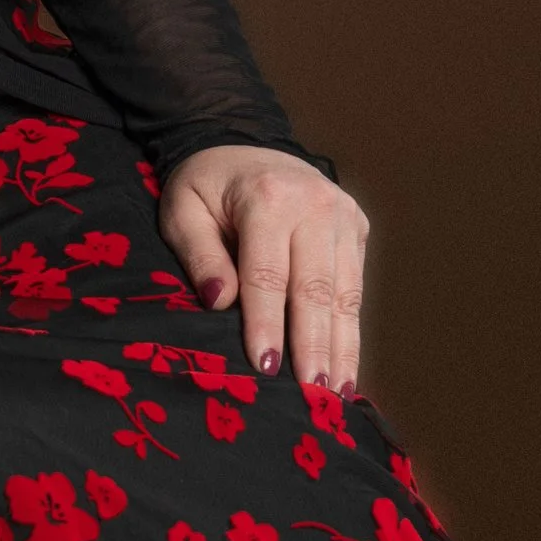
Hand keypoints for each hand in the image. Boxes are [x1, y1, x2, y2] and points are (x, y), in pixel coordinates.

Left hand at [160, 147, 369, 390]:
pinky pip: (356, 288)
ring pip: (346, 293)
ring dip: (341, 348)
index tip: (265, 368)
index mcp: (268, 196)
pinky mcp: (358, 228)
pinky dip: (351, 331)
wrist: (245, 144)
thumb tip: (220, 303)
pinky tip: (346, 369)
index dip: (267, 324)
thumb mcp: (182, 211)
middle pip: (316, 288)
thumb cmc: (206, 187)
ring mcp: (344, 215)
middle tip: (312, 396)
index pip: (268, 274)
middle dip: (314, 347)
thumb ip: (199, 255)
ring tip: (337, 395)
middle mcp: (316, 204)